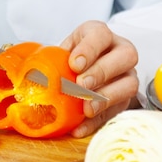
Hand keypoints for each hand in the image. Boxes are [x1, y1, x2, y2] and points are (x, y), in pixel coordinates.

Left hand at [59, 21, 138, 137]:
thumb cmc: (69, 58)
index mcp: (99, 34)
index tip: (74, 64)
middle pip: (126, 55)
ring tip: (86, 109)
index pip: (101, 35)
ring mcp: (127, 75)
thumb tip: (32, 77)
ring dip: (106, 98)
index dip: (89, 49)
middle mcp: (120, 51)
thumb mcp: (60, 52)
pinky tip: (80, 127)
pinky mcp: (125, 98)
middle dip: (101, 72)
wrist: (81, 70)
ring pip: (129, 84)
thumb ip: (51, 60)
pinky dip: (97, 121)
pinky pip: (117, 110)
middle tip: (81, 86)